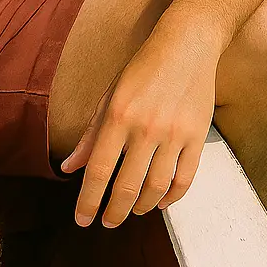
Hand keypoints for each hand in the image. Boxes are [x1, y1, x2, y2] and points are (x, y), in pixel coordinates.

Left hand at [61, 29, 216, 228]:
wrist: (187, 44)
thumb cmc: (144, 67)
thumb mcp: (110, 95)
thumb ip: (91, 134)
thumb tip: (69, 167)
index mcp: (119, 115)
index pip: (98, 171)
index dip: (88, 201)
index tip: (82, 219)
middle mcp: (146, 128)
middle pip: (127, 186)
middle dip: (114, 212)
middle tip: (107, 222)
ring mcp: (174, 133)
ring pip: (156, 188)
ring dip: (140, 207)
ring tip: (131, 211)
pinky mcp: (197, 136)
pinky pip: (185, 179)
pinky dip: (171, 198)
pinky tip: (160, 202)